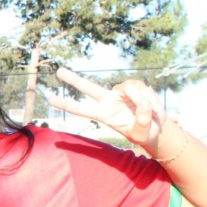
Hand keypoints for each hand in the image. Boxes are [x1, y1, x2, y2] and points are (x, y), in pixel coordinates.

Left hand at [48, 68, 165, 148]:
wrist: (156, 126)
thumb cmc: (144, 133)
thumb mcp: (141, 134)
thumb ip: (141, 122)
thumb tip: (140, 106)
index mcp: (104, 115)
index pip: (81, 109)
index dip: (66, 104)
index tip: (50, 100)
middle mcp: (108, 101)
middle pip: (88, 88)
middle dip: (73, 79)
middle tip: (58, 72)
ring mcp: (120, 92)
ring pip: (129, 88)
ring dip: (142, 100)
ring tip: (151, 112)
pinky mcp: (133, 86)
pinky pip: (140, 87)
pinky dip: (149, 97)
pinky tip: (153, 106)